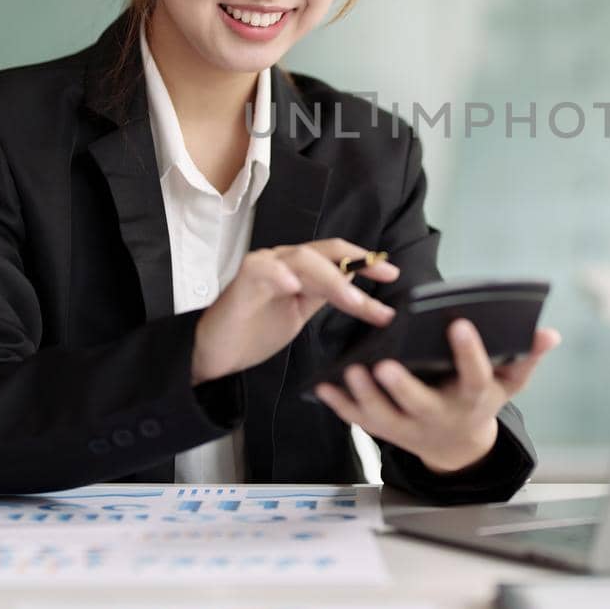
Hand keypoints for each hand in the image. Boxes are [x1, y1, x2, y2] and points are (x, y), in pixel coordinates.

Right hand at [192, 239, 397, 383]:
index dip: (364, 261)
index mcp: (298, 269)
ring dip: (330, 277)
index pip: (335, 256)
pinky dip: (279, 275)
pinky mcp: (241, 283)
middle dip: (356, 266)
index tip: (392, 273)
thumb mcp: (300, 313)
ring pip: (301, 259)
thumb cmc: (255, 332)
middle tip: (383, 280)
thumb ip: (325, 296)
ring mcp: (262, 268)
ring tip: (352, 297)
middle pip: (324, 254)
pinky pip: (262, 270)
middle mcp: (282, 262)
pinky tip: (294, 286)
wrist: (217, 354)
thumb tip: (361, 290)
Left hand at [314, 319, 561, 474]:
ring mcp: (410, 428)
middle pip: (421, 405)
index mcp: (471, 398)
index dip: (469, 352)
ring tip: (352, 371)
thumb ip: (526, 357)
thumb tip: (550, 333)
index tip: (461, 323)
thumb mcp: (508, 382)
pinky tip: (324, 384)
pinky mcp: (385, 430)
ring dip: (366, 397)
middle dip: (403, 388)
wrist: (457, 446)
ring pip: (384, 417)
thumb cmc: (480, 400)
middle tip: (386, 364)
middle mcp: (440, 416)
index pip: (474, 376)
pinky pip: (360, 420)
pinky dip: (341, 405)